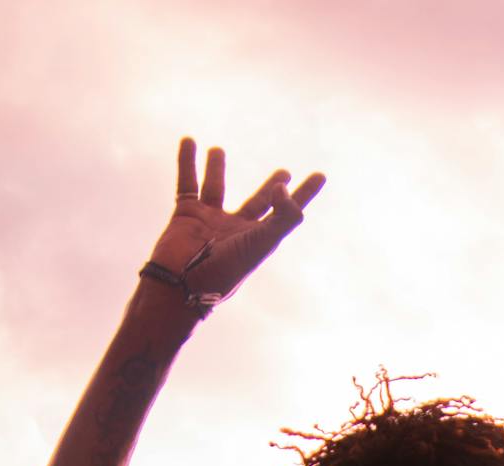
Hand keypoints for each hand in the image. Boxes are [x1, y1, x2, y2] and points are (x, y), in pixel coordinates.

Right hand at [143, 138, 324, 305]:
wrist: (183, 284)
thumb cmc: (225, 270)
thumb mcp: (261, 244)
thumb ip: (282, 216)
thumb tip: (283, 186)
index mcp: (259, 239)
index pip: (288, 212)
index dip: (305, 194)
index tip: (320, 175)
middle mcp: (237, 229)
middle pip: (260, 202)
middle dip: (272, 187)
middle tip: (285, 172)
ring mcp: (212, 220)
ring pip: (216, 187)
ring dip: (216, 168)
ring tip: (217, 150)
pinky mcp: (187, 213)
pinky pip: (187, 183)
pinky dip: (187, 162)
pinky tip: (189, 142)